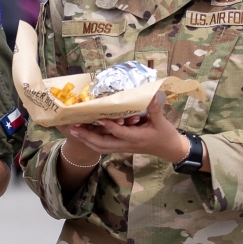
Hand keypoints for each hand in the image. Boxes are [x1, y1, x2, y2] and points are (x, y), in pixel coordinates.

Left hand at [68, 96, 188, 163]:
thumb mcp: (162, 121)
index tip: (97, 118)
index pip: (120, 132)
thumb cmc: (165, 134)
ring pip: (101, 148)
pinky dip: (92, 142)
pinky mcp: (121, 147)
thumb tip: (151, 94)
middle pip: (104, 144)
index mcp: (136, 137)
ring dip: (87, 140)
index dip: (109, 126)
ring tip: (73, 131)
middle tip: (74, 127)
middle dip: (88, 136)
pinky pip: (104, 147)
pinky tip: (83, 135)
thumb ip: (155, 108)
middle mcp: (127, 144)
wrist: (169, 149)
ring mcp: (123, 147)